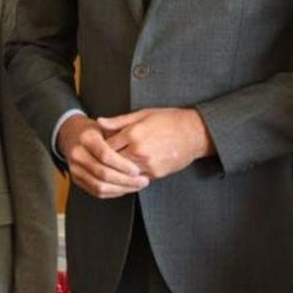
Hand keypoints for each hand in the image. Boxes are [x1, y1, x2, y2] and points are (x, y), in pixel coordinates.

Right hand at [57, 114, 149, 198]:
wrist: (72, 135)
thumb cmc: (94, 132)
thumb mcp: (107, 126)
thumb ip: (120, 136)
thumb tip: (138, 149)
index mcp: (86, 138)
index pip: (105, 155)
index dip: (123, 165)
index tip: (137, 170)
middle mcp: (78, 154)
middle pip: (103, 173)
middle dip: (125, 180)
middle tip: (142, 181)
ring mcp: (75, 169)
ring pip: (100, 186)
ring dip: (121, 189)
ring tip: (136, 186)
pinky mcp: (76, 179)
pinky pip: (96, 192)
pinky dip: (113, 192)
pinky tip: (125, 188)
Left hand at [98, 107, 214, 179]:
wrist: (194, 133)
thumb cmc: (169, 120)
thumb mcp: (142, 114)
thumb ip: (119, 121)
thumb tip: (99, 122)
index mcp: (133, 133)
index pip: (106, 145)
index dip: (100, 146)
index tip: (98, 146)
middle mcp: (138, 150)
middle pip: (112, 161)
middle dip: (105, 160)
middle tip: (101, 158)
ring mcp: (147, 164)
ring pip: (122, 172)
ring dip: (116, 170)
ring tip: (112, 165)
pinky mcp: (155, 174)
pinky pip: (136, 178)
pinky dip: (129, 175)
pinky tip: (127, 170)